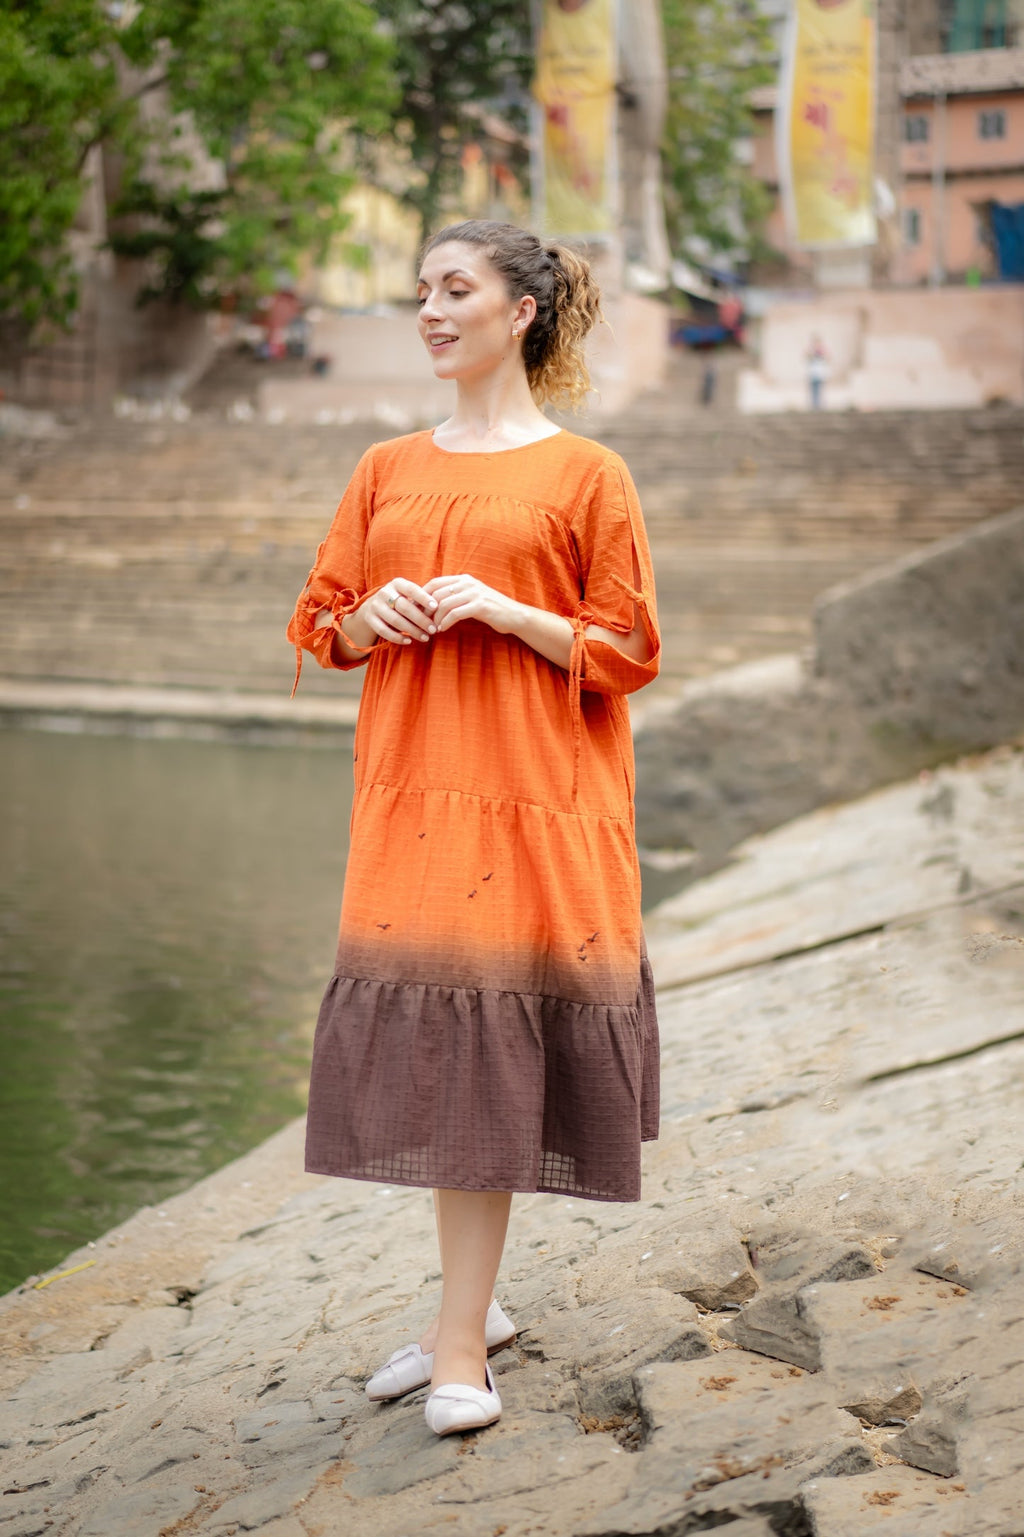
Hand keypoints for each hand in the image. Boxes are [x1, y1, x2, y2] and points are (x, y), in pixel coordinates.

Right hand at [313, 577, 437, 647]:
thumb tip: (443, 608)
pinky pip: (384, 630)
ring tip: (425, 638)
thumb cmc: (400, 601)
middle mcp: (384, 592)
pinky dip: (397, 637)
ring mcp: (375, 605)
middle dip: (421, 619)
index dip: (424, 597)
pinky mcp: (370, 619)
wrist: (372, 606)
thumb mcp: (407, 595)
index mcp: (397, 583)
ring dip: (412, 630)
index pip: (412, 589)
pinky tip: (409, 641)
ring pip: (395, 620)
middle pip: (404, 607)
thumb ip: (421, 600)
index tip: (436, 607)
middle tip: (434, 629)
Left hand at [424, 574, 519, 635]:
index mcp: (464, 579)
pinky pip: (455, 614)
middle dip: (426, 609)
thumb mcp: (472, 598)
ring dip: (435, 618)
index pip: (435, 582)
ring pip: (444, 604)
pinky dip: (446, 622)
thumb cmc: (491, 609)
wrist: (515, 615)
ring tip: (433, 628)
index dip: (422, 596)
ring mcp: (474, 593)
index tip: (416, 609)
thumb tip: (433, 603)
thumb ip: (456, 596)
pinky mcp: (480, 606)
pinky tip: (443, 629)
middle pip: (436, 593)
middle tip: (422, 622)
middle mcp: (468, 583)